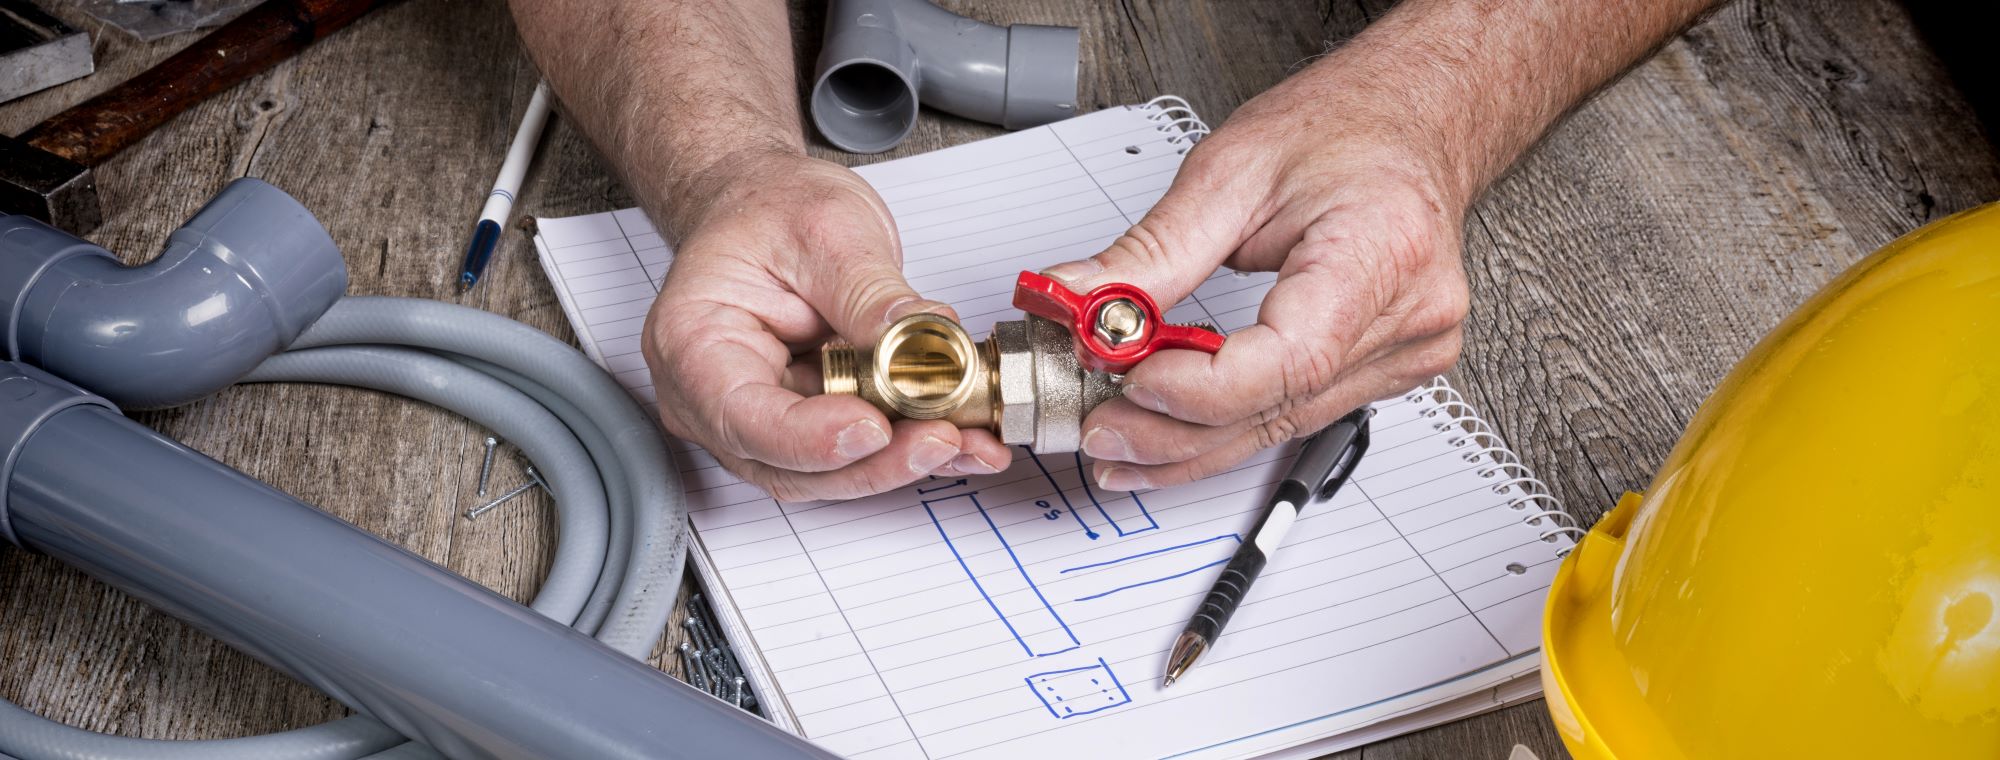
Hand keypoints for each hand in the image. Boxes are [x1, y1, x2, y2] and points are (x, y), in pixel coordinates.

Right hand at [642, 154, 1012, 500]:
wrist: (767, 206)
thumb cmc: (769, 211)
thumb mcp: (826, 228)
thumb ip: (869, 292)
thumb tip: (921, 338)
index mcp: (693, 340)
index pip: (741, 415)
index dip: (809, 438)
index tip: (873, 427)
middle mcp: (714, 396)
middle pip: (787, 462)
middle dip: (873, 462)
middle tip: (943, 437)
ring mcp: (759, 418)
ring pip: (828, 470)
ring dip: (901, 462)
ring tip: (967, 438)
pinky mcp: (807, 424)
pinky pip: (856, 451)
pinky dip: (909, 447)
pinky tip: (962, 437)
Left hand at [1046, 76, 1472, 490]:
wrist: (1413, 122)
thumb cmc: (1343, 129)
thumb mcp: (1232, 168)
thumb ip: (1154, 249)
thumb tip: (1078, 299)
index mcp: (1382, 250)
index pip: (1291, 358)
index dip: (1200, 386)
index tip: (1127, 379)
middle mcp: (1409, 315)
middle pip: (1280, 407)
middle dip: (1174, 430)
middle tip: (1097, 426)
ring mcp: (1409, 354)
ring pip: (1283, 428)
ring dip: (1192, 445)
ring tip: (1119, 441)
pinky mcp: (1391, 372)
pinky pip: (1298, 417)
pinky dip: (1229, 429)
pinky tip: (1176, 439)